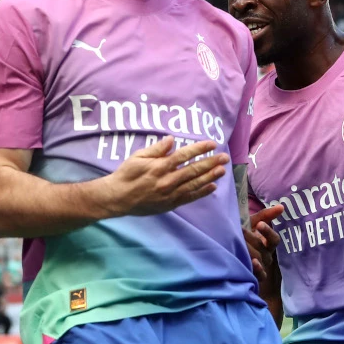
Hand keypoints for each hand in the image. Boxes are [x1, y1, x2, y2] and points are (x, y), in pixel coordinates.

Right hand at [101, 136, 228, 216]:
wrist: (118, 198)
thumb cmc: (127, 174)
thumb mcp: (138, 157)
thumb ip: (156, 149)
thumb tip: (171, 139)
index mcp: (160, 166)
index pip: (184, 155)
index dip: (199, 149)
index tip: (212, 144)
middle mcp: (168, 180)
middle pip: (194, 170)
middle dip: (211, 162)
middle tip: (225, 157)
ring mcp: (170, 193)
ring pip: (195, 184)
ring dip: (210, 176)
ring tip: (222, 170)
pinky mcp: (170, 204)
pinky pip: (190, 197)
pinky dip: (202, 192)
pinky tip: (212, 186)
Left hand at [243, 205, 284, 282]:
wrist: (228, 251)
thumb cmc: (243, 235)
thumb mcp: (252, 224)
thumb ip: (265, 216)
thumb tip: (282, 206)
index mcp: (267, 243)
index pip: (274, 239)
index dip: (268, 232)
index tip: (260, 224)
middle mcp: (266, 255)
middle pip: (263, 248)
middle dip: (251, 238)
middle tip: (240, 231)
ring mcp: (262, 266)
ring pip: (259, 259)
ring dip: (249, 250)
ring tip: (239, 244)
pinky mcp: (256, 276)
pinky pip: (261, 275)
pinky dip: (258, 270)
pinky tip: (253, 263)